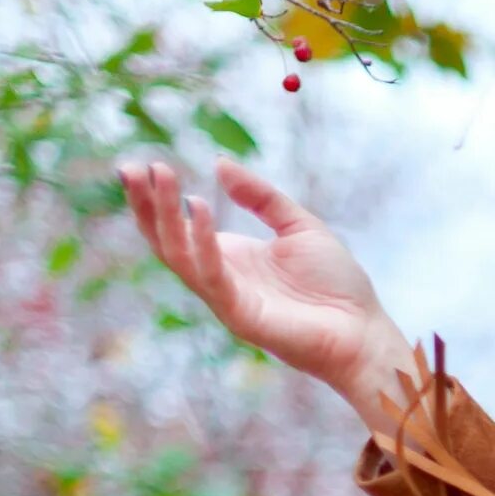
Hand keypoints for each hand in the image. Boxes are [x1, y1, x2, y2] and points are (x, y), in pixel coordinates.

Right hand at [117, 155, 418, 425]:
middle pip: (166, 240)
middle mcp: (220, 277)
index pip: (179, 226)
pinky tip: (199, 208)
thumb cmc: (337, 285)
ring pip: (179, 256)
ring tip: (159, 176)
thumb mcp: (299, 226)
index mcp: (230, 257)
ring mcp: (226, 298)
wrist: (364, 332)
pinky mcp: (240, 315)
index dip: (158, 198)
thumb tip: (220, 164)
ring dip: (164, 216)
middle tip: (130, 168)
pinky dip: (202, 241)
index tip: (145, 164)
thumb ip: (262, 197)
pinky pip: (211, 275)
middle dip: (146, 205)